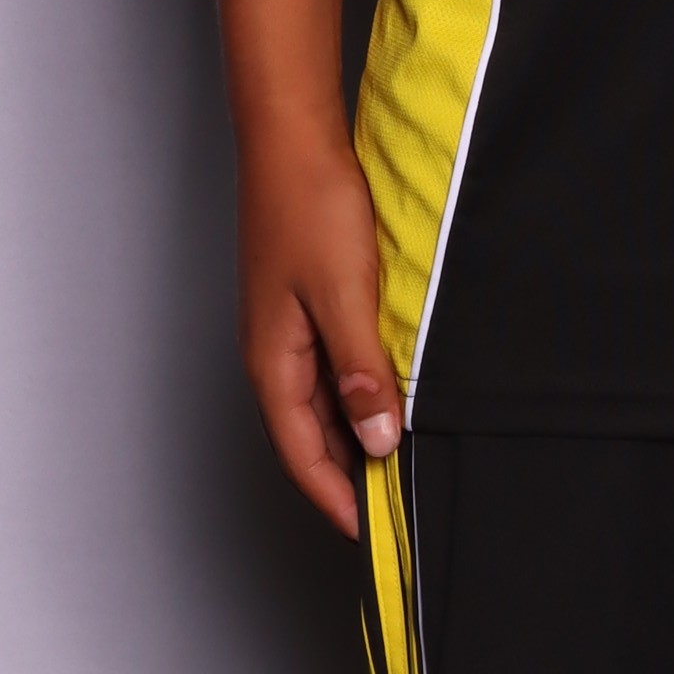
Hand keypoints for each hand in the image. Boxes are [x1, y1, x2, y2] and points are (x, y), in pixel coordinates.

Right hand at [239, 115, 401, 536]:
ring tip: (401, 460)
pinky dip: (358, 394)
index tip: (376, 534)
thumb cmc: (309, 206)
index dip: (338, 498)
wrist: (293, 139)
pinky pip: (330, 370)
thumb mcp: (343, 295)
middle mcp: (274, 354)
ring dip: (355, 436)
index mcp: (272, 362)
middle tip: (397, 508)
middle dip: (348, 477)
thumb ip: (360, 370)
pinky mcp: (305, 306)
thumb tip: (377, 438)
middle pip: (309, 437)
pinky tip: (391, 394)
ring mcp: (287, 330)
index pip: (303, 456)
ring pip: (321, 405)